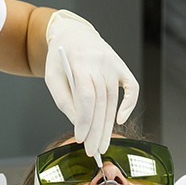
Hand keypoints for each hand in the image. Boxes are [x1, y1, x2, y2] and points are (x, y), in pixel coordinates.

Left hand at [45, 9, 138, 155]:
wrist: (73, 34)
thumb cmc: (60, 60)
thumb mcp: (53, 78)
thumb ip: (64, 101)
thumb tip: (78, 125)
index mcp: (79, 62)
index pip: (86, 96)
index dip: (85, 120)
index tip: (81, 139)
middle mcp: (99, 62)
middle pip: (101, 102)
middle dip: (97, 130)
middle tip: (94, 150)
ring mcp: (113, 64)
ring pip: (113, 99)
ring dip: (108, 125)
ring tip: (102, 144)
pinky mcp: (122, 66)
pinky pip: (131, 87)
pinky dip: (129, 104)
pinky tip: (120, 120)